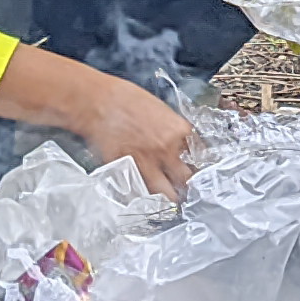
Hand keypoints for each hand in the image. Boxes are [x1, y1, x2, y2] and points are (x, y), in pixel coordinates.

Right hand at [0, 43, 196, 199]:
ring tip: (171, 201)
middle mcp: (167, 149)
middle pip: (188, 179)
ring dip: (170, 198)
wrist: (96, 101)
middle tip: (189, 192)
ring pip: (167, 194)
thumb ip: (174, 130)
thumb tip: (183, 145)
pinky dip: (145, 197)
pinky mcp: (127, 170)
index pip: (202, 156)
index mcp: (179, 130)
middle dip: (189, 187)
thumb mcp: (160, 110)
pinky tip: (147, 198)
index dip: (202, 167)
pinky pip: (142, 192)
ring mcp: (147, 162)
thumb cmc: (125, 99)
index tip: (201, 173)